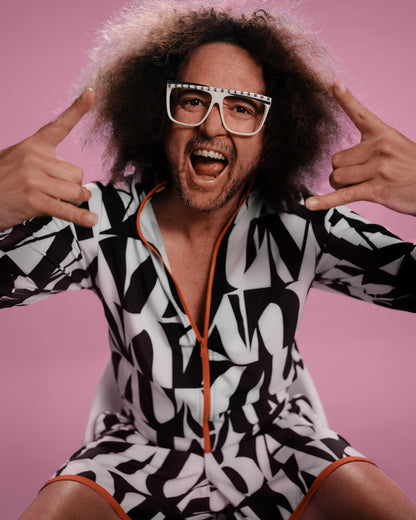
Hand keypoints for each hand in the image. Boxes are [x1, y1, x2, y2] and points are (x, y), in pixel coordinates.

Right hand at [0, 89, 97, 229]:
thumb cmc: (1, 179)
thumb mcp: (18, 159)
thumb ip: (45, 163)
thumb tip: (76, 183)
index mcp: (33, 145)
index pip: (60, 125)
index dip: (78, 109)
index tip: (92, 93)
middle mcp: (35, 159)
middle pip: (77, 173)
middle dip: (73, 186)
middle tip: (58, 191)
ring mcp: (35, 180)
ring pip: (76, 192)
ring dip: (74, 201)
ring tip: (60, 202)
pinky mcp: (34, 201)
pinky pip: (66, 209)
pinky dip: (80, 217)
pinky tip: (91, 220)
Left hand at [305, 81, 415, 214]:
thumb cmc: (410, 168)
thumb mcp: (395, 147)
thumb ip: (370, 148)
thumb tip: (339, 163)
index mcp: (383, 134)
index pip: (360, 114)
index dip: (346, 99)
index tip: (335, 84)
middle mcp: (379, 148)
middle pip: (336, 160)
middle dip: (341, 171)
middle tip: (358, 176)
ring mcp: (378, 169)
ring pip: (337, 177)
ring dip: (340, 185)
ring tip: (359, 186)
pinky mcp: (376, 190)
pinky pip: (343, 195)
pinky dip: (325, 201)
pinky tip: (310, 204)